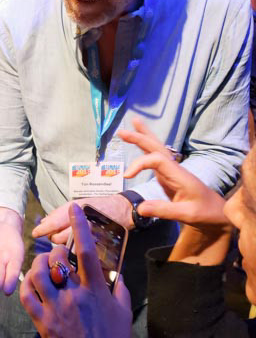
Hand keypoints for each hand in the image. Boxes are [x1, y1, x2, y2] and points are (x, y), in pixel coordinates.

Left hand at [21, 204, 135, 337]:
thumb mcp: (124, 313)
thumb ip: (120, 289)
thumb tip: (116, 273)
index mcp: (96, 289)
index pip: (86, 250)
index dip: (79, 226)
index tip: (74, 208)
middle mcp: (74, 294)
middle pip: (57, 259)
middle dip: (56, 251)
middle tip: (59, 256)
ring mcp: (56, 308)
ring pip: (37, 274)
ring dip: (38, 266)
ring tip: (43, 268)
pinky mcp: (42, 322)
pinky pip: (26, 296)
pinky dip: (26, 286)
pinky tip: (32, 285)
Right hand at [121, 119, 231, 262]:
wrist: (217, 212)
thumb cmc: (205, 212)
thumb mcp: (187, 214)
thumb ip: (164, 210)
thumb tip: (139, 208)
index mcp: (179, 174)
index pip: (157, 160)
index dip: (140, 164)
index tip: (127, 176)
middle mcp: (175, 168)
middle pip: (157, 148)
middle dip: (140, 138)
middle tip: (121, 132)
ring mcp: (172, 170)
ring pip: (157, 149)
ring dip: (145, 137)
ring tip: (133, 122)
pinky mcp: (169, 175)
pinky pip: (156, 157)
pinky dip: (148, 148)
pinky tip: (141, 143)